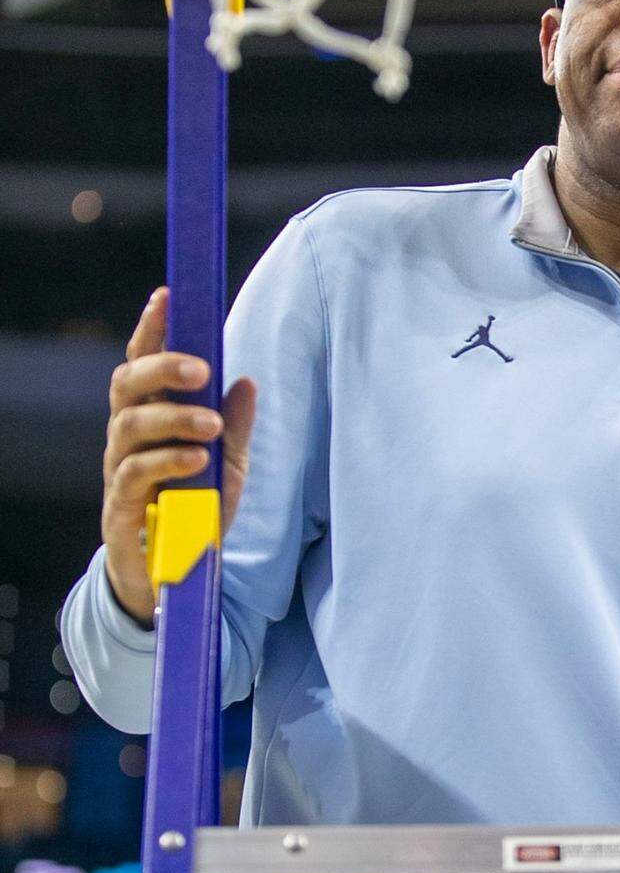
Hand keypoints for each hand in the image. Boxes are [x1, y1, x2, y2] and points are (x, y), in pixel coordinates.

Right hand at [101, 287, 256, 625]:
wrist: (172, 576)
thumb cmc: (197, 510)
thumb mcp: (229, 467)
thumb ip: (236, 427)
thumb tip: (247, 382)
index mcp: (152, 416)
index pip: (142, 362)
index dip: (151, 328)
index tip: (167, 296)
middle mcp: (128, 436)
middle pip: (126, 384)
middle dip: (162, 368)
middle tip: (201, 368)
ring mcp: (119, 469)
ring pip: (129, 425)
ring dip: (173, 418)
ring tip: (211, 425)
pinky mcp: (118, 506)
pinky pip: (133, 474)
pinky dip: (167, 461)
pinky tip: (197, 460)